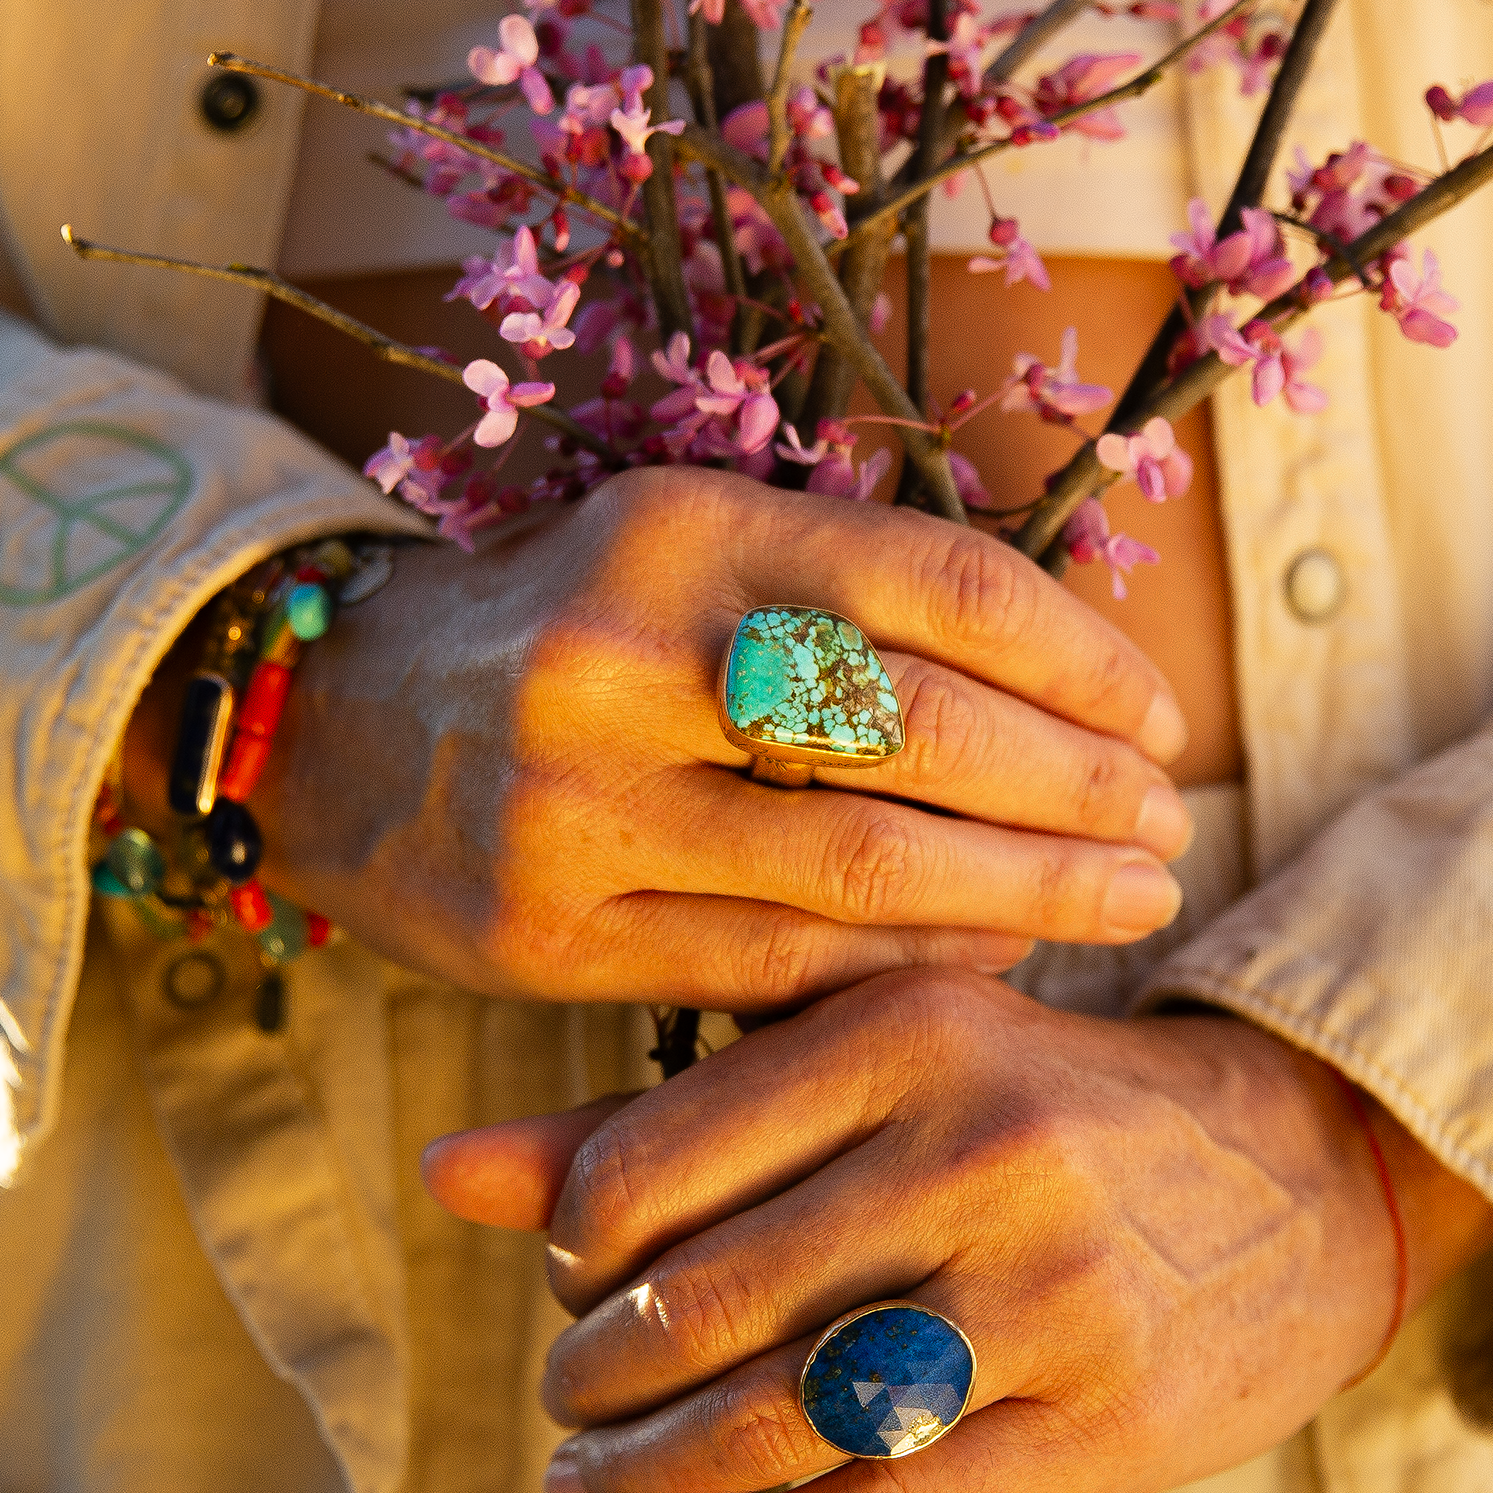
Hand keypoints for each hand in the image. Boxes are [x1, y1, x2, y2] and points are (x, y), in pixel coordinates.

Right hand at [212, 468, 1192, 1006]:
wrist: (325, 724)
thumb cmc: (561, 623)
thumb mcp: (681, 541)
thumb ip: (841, 583)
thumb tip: (1070, 667)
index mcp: (678, 527)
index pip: (940, 584)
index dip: (1082, 658)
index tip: (1158, 717)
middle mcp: (622, 658)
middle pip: (920, 733)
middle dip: (1079, 790)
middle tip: (1166, 826)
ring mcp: (576, 806)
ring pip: (862, 864)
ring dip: (1027, 894)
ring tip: (1126, 900)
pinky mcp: (545, 935)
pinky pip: (778, 964)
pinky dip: (910, 964)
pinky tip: (996, 959)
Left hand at [425, 972, 1492, 1492]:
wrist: (1305, 1174)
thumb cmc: (1044, 1106)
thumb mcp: (875, 1063)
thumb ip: (665, 1114)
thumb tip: (442, 1171)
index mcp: (909, 1030)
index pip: (651, 1165)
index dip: (571, 1247)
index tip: (573, 1274)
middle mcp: (980, 1149)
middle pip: (702, 1304)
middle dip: (594, 1375)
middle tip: (569, 1395)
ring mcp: (1049, 1296)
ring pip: (777, 1421)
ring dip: (644, 1477)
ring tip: (591, 1486)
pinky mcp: (1101, 1426)